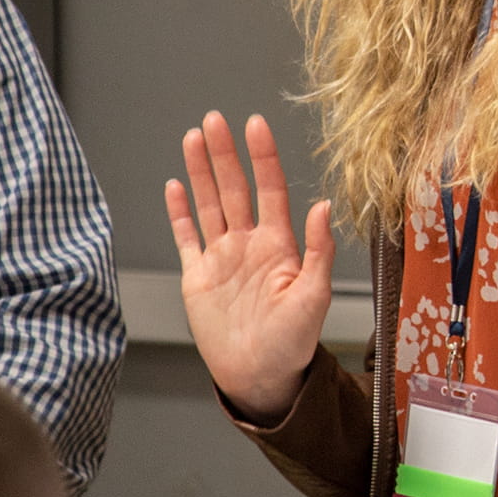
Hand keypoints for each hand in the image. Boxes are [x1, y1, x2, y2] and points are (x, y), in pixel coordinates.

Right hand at [168, 111, 335, 422]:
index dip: (262, 157)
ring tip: (193, 138)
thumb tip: (323, 206)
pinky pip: (187, 238)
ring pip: (209, 204)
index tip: (255, 125)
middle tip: (214, 120)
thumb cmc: (293, 342)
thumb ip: (318, 251)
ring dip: (200, 172)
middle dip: (224, 153)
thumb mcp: (314, 296)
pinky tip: (174, 186)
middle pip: (234, 188)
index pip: (269, 189)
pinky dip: (179, 212)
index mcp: (278, 245)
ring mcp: (222, 258)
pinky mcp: (198, 277)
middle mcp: (249, 244)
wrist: (260, 376)